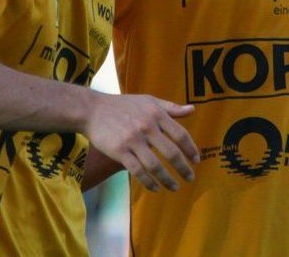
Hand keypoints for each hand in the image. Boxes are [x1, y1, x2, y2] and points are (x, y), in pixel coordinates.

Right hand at [82, 92, 198, 191]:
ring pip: (155, 166)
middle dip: (183, 168)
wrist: (93, 109)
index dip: (191, 149)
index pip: (180, 134)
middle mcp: (147, 127)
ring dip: (167, 180)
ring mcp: (133, 140)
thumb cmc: (123, 105)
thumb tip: (192, 110)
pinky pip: (138, 171)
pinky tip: (155, 188)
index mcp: (156, 114)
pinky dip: (149, 182)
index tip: (196, 160)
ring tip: (175, 187)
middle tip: (190, 178)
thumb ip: (170, 107)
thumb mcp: (148, 101)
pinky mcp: (120, 151)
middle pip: (171, 153)